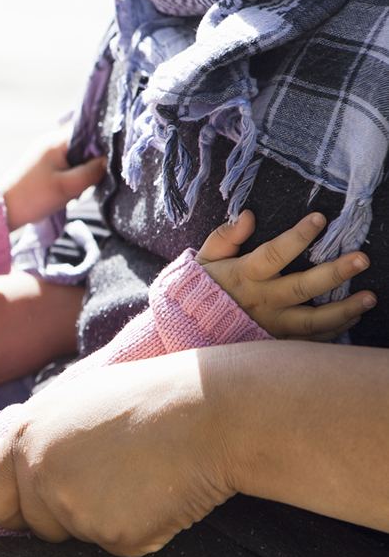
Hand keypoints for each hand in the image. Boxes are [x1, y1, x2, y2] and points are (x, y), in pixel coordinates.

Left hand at [0, 350, 235, 556]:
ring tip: (138, 476)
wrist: (209, 411)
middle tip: (108, 482)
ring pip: (77, 538)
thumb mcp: (73, 398)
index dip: (13, 506)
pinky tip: (161, 494)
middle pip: (34, 526)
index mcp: (24, 437)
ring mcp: (74, 508)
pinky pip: (118, 548)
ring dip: (103, 520)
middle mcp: (38, 474)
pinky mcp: (114, 536)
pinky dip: (140, 531)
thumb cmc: (143, 397)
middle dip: (61, 518)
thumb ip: (24, 429)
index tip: (36, 505)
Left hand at [1, 132, 106, 230]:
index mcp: (56, 141)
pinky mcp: (46, 166)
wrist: (4, 210)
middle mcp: (52, 142)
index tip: (109, 162)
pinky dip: (72, 179)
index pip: (89, 131)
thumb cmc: (34, 197)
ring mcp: (48, 154)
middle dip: (91, 163)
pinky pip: (68, 167)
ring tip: (75, 190)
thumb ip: (91, 172)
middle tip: (89, 181)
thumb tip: (109, 161)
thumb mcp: (67, 187)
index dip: (102, 145)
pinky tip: (69, 192)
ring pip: (78, 158)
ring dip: (82, 174)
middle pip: (85, 145)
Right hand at [196, 211, 375, 339]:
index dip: (297, 236)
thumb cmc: (203, 287)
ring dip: (344, 309)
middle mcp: (262, 301)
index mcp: (245, 275)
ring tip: (369, 297)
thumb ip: (225, 237)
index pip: (274, 253)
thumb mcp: (206, 258)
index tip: (320, 219)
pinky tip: (353, 317)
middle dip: (334, 273)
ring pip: (312, 320)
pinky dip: (333, 331)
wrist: (188, 327)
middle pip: (302, 287)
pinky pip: (310, 340)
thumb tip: (247, 215)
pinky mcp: (277, 341)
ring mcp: (271, 324)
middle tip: (361, 259)